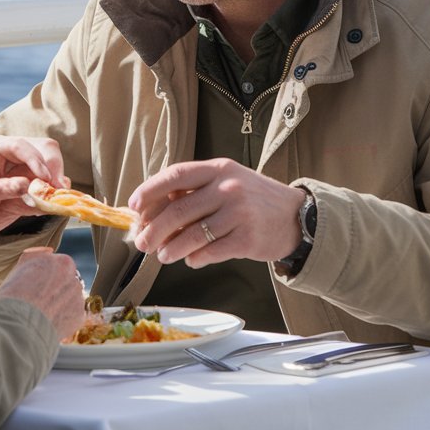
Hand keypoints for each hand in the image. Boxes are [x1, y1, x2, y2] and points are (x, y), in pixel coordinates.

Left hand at [0, 136, 67, 245]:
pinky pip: (47, 196)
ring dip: (58, 186)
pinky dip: (54, 200)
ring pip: (50, 175)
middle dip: (53, 169)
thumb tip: (28, 187)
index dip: (36, 160)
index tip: (44, 177)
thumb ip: (3, 189)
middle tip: (58, 188)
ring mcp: (23, 178)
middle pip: (44, 154)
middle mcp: (14, 160)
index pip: (23, 146)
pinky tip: (55, 207)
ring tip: (59, 199)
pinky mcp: (27, 197)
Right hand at [0, 247, 85, 340]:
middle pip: (67, 281)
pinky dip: (64, 319)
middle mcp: (74, 277)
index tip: (36, 287)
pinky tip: (49, 321)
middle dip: (57, 290)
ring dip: (61, 303)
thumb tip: (49, 251)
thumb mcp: (22, 266)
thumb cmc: (13, 295)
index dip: (46, 277)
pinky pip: (73, 315)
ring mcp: (78, 297)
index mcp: (63, 262)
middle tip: (39, 301)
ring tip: (43, 313)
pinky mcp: (79, 316)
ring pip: (71, 298)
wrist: (15, 325)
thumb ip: (37, 255)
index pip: (59, 266)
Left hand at [128, 158, 304, 268]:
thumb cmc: (251, 199)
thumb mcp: (226, 182)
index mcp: (218, 169)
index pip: (175, 175)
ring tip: (162, 256)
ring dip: (171, 248)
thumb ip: (194, 191)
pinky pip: (211, 252)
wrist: (296, 216)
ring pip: (192, 234)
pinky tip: (191, 260)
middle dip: (154, 229)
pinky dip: (196, 258)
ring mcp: (239, 213)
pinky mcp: (248, 238)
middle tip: (142, 242)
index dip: (149, 191)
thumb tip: (151, 211)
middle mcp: (228, 187)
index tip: (133, 207)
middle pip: (178, 209)